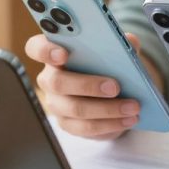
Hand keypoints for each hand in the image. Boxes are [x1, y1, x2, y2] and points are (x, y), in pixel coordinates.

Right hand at [25, 32, 143, 139]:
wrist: (112, 94)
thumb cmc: (107, 65)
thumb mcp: (116, 51)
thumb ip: (121, 43)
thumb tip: (130, 41)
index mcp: (55, 53)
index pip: (36, 48)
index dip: (45, 50)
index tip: (63, 53)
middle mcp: (50, 79)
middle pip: (57, 83)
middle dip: (87, 85)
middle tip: (115, 87)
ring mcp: (56, 104)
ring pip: (75, 109)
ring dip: (107, 109)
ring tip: (132, 107)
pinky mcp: (68, 124)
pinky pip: (86, 127)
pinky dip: (111, 123)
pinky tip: (128, 119)